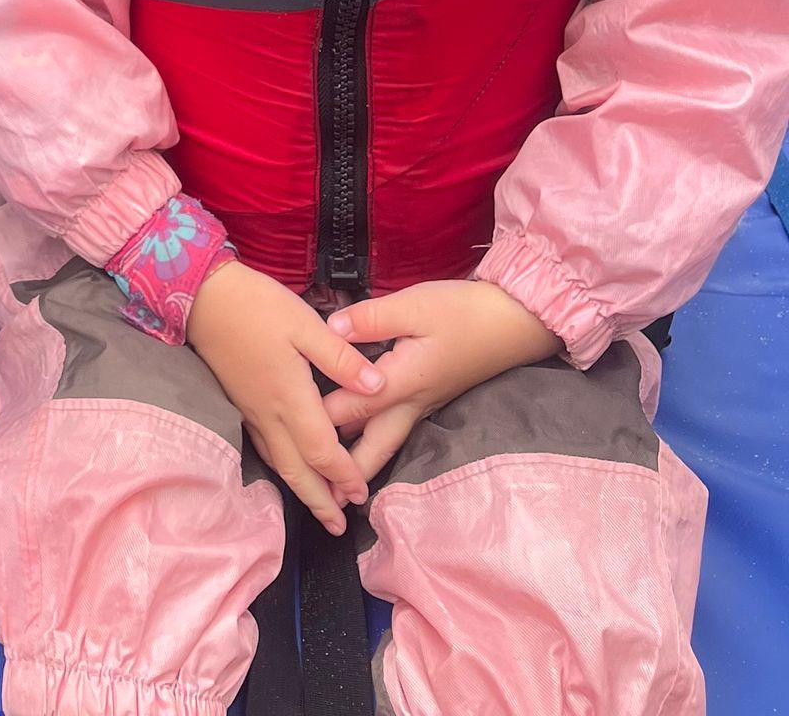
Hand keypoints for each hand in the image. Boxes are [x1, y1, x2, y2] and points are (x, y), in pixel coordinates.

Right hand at [186, 260, 385, 534]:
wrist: (202, 298)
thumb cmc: (257, 306)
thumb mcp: (305, 323)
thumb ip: (342, 358)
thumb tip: (378, 388)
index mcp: (290, 397)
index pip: (322, 450)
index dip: (344, 475)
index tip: (362, 494)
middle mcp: (270, 414)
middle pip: (297, 471)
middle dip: (320, 501)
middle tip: (339, 527)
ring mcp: (252, 412)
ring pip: (279, 464)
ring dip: (302, 491)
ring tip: (321, 510)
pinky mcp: (241, 404)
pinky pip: (265, 449)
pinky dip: (283, 468)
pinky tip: (289, 468)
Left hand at [322, 279, 560, 479]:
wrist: (513, 323)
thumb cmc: (464, 313)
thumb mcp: (415, 306)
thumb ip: (371, 319)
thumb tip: (330, 330)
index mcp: (401, 382)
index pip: (350, 409)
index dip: (317, 421)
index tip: (288, 434)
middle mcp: (410, 404)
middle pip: (371, 447)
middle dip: (344, 472)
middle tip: (318, 496)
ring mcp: (422, 405)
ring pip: (385, 444)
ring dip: (360, 465)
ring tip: (334, 487)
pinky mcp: (428, 397)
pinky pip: (395, 430)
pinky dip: (374, 444)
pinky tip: (360, 443)